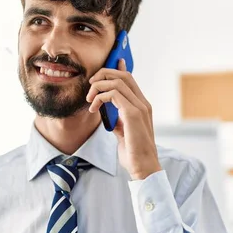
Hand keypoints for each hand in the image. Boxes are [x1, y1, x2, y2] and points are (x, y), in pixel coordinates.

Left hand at [87, 59, 160, 179]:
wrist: (143, 167)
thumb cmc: (134, 154)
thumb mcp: (124, 133)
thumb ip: (118, 121)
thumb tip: (110, 115)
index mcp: (142, 106)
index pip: (130, 79)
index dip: (118, 69)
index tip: (108, 64)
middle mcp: (143, 103)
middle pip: (123, 75)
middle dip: (103, 75)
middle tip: (90, 87)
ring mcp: (139, 107)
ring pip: (117, 81)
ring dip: (98, 87)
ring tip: (89, 100)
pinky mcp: (133, 114)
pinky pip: (113, 94)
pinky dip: (100, 97)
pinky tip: (94, 108)